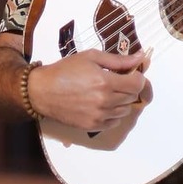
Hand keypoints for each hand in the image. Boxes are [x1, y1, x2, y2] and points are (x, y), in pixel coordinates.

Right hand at [28, 48, 151, 132]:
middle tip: (118, 81)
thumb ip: (118, 60)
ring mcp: (98, 116)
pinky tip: (104, 105)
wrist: (42, 91)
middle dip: (129, 88)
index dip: (138, 78)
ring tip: (109, 93)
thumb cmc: (66, 69)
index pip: (137, 84)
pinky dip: (114, 114)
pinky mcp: (91, 126)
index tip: (131, 74)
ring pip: (125, 111)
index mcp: (105, 82)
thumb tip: (141, 56)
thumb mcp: (92, 57)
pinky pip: (114, 123)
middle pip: (132, 97)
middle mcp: (104, 101)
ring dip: (122, 101)